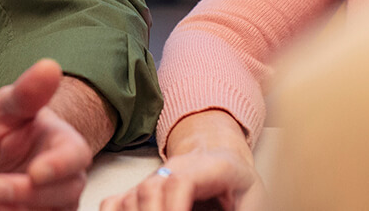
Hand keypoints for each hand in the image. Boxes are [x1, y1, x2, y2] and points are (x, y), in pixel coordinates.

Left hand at [0, 58, 93, 209]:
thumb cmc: (9, 131)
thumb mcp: (7, 108)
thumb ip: (27, 93)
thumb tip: (49, 66)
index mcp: (66, 144)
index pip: (75, 157)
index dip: (58, 167)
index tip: (35, 171)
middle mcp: (68, 178)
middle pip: (62, 193)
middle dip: (26, 194)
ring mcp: (57, 203)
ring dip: (13, 210)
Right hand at [99, 110, 263, 210]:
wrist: (225, 161)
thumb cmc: (241, 187)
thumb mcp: (254, 200)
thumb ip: (241, 209)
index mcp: (212, 168)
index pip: (182, 182)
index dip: (174, 208)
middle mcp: (176, 168)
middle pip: (151, 189)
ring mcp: (154, 178)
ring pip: (131, 197)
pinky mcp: (140, 191)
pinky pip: (114, 202)